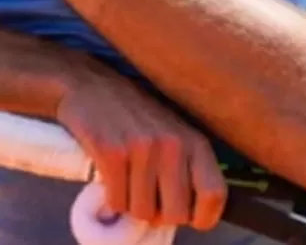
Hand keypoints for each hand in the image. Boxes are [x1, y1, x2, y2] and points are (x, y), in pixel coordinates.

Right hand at [56, 65, 226, 230]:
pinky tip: (111, 179)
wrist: (92, 87)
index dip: (203, 217)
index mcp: (195, 142)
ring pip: (143, 212)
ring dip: (132, 204)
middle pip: (176, 214)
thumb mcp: (175, 134)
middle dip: (160, 214)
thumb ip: (187, 168)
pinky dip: (112, 199)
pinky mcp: (111, 153)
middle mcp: (173, 145)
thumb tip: (192, 213)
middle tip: (148, 197)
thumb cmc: (137, 116)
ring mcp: (142, 148)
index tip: (189, 218)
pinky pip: (117, 202)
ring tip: (127, 181)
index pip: (214, 194)